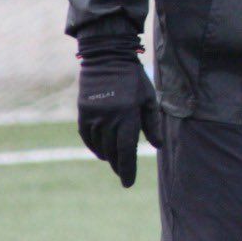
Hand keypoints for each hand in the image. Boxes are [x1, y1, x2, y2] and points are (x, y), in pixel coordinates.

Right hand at [77, 34, 160, 187]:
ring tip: (113, 161)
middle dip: (118, 165)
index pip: (127, 151)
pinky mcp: (83, 111)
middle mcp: (109, 119)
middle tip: (123, 173)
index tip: (128, 183)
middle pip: (113, 151)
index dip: (127, 169)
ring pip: (99, 146)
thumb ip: (152, 124)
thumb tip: (157, 146)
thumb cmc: (133, 78)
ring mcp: (94, 116)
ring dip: (107, 156)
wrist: (107, 57)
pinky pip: (87, 136)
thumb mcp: (148, 98)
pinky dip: (93, 146)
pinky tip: (100, 151)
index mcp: (128, 116)